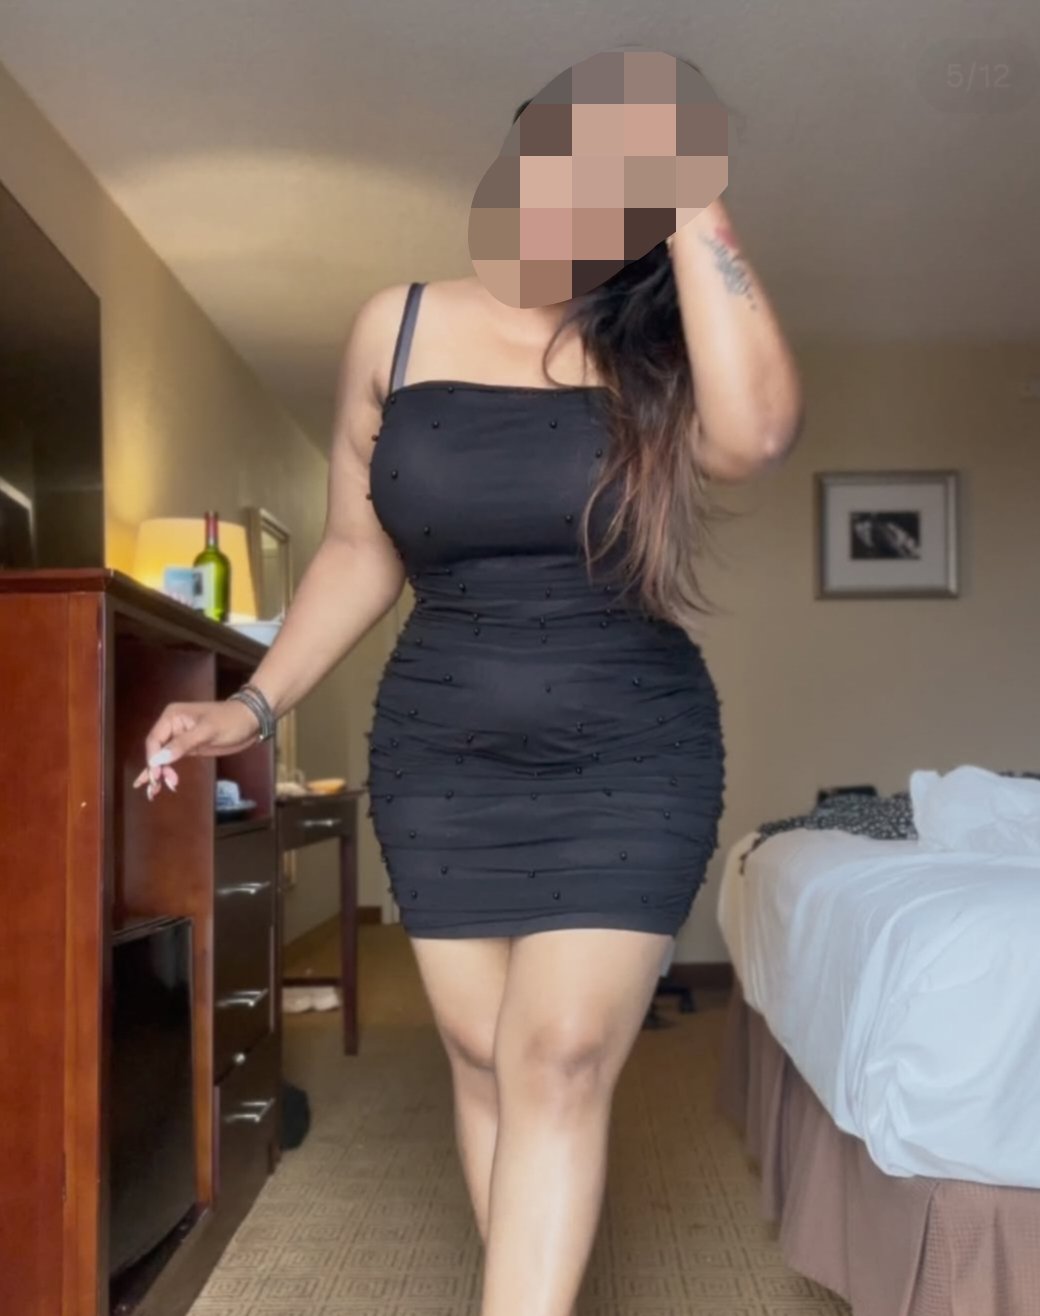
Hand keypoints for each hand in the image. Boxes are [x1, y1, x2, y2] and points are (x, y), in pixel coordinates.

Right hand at [134, 699, 261, 799]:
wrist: (251, 720)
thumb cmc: (230, 721)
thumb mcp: (207, 731)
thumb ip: (182, 744)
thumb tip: (157, 759)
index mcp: (172, 716)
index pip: (154, 740)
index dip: (153, 758)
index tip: (157, 776)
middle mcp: (172, 725)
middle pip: (156, 750)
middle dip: (156, 769)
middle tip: (160, 787)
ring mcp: (179, 737)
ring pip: (162, 757)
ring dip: (158, 773)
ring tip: (154, 792)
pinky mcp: (188, 747)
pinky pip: (172, 759)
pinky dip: (166, 771)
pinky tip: (159, 784)